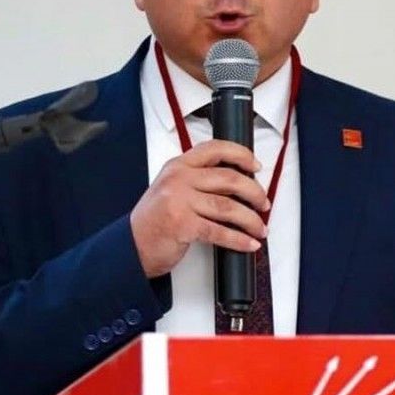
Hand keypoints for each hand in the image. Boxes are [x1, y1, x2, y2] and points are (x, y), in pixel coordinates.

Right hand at [129, 140, 270, 277]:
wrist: (131, 246)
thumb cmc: (155, 220)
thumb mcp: (172, 189)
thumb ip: (198, 180)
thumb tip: (238, 183)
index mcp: (178, 166)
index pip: (215, 149)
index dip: (242, 155)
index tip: (256, 167)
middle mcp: (179, 179)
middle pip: (229, 178)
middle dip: (254, 192)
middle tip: (263, 203)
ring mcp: (180, 201)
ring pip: (228, 206)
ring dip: (250, 219)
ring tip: (259, 227)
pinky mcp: (183, 225)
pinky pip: (220, 231)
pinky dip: (239, 239)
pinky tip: (248, 243)